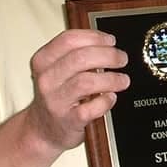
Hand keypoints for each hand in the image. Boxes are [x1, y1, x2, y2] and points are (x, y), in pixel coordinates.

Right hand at [25, 29, 128, 151]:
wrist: (43, 129)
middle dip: (108, 55)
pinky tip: (111, 97)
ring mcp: (56, 101)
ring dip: (111, 78)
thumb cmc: (57, 95)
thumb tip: (108, 43)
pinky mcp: (69, 120)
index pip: (69, 39)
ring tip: (123, 80)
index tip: (110, 40)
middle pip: (80, 58)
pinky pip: (92, 108)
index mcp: (44, 61)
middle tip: (122, 59)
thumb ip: (76, 54)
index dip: (94, 37)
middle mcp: (47, 80)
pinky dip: (106, 101)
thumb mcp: (57, 70)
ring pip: (86, 82)